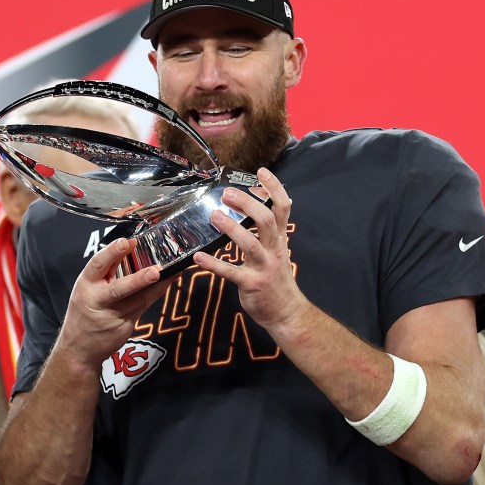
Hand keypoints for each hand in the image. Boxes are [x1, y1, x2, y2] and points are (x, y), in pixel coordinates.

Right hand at [57, 238, 172, 370]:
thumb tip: (129, 248)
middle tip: (155, 271)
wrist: (79, 348)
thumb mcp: (88, 288)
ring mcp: (112, 316)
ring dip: (156, 286)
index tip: (128, 242)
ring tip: (173, 274)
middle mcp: (97, 300)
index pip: (98, 265)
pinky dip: (156, 294)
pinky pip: (143, 306)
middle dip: (137, 280)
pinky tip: (167, 284)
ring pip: (138, 299)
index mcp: (85, 284)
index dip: (113, 252)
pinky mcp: (124, 326)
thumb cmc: (85, 311)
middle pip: (119, 289)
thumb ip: (106, 271)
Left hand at [192, 168, 308, 331]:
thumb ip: (268, 233)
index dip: (274, 188)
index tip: (261, 172)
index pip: (282, 208)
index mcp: (279, 240)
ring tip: (214, 216)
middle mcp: (274, 250)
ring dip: (231, 228)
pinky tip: (197, 258)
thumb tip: (254, 210)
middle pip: (266, 220)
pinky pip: (230, 272)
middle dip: (247, 204)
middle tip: (228, 193)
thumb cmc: (277, 279)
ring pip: (250, 244)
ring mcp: (263, 267)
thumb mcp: (277, 252)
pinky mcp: (251, 284)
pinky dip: (213, 264)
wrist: (287, 313)